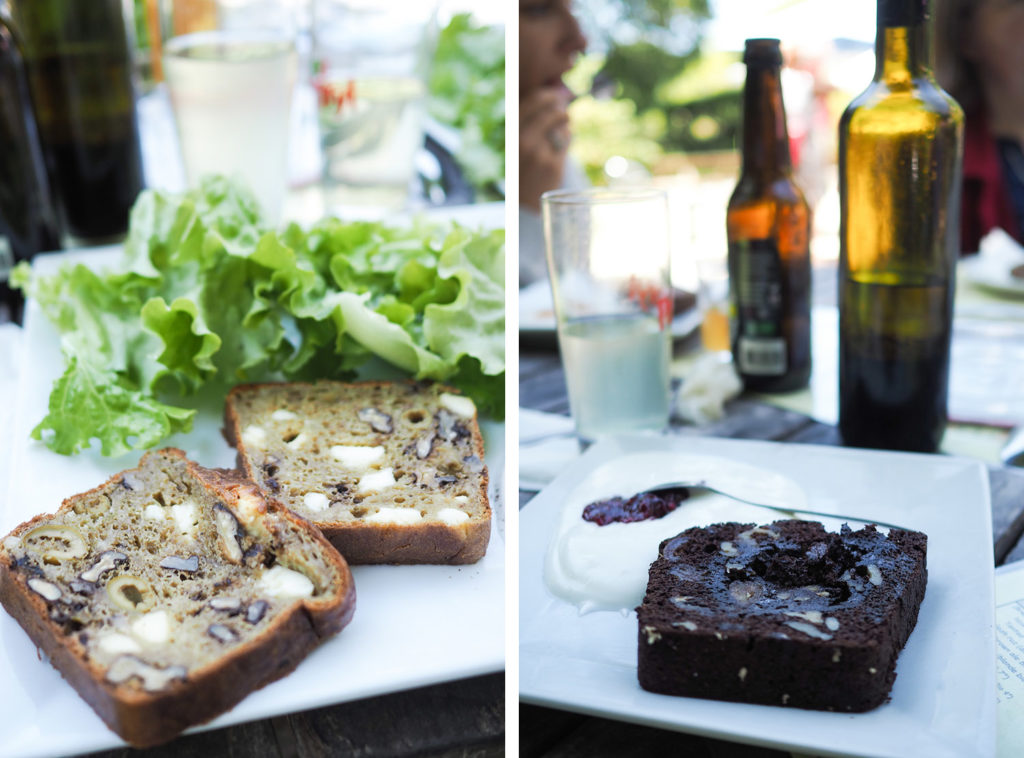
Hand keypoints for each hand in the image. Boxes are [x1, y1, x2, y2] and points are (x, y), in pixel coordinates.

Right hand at [519, 86, 572, 211]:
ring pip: (561, 124)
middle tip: (564, 109)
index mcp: (512, 135)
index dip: (546, 95)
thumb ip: (530, 123)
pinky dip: (567, 136)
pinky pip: (566, 140)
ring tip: (564, 124)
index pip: (531, 103)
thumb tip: (556, 97)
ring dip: (565, 122)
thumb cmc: (522, 169)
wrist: (523, 204)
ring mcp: (539, 153)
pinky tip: (563, 139)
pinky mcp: (553, 164)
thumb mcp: (518, 145)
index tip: (554, 94)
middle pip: (550, 111)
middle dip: (561, 107)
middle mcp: (523, 143)